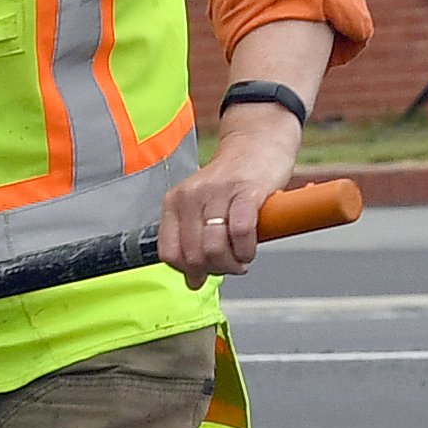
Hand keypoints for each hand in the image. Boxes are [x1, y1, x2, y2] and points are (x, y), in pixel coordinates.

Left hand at [161, 107, 300, 281]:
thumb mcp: (202, 208)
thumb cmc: (231, 181)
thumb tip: (193, 283)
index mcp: (175, 202)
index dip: (187, 271)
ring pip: (214, 248)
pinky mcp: (246, 191)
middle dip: (214, 270)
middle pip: (194, 255)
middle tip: (229, 266)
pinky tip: (250, 249)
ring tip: (241, 260)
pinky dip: (246, 250)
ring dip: (231, 264)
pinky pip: (241, 232)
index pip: (169, 252)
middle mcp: (191, 196)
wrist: (258, 144)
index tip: (204, 273)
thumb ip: (194, 244)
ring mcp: (218, 192)